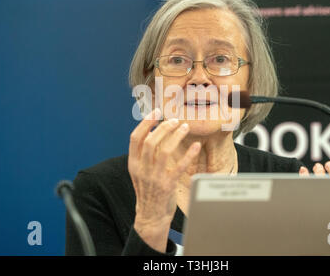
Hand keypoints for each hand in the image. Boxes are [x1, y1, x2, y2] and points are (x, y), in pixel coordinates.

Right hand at [128, 108, 200, 251]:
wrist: (150, 216)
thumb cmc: (148, 191)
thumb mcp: (140, 172)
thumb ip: (145, 154)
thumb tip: (154, 131)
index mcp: (133, 163)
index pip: (135, 138)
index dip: (145, 123)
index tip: (156, 112)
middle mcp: (142, 169)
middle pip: (150, 141)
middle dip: (163, 127)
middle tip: (174, 120)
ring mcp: (154, 178)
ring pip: (164, 151)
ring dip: (176, 136)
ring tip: (185, 127)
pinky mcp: (167, 186)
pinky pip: (179, 166)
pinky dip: (188, 154)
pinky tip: (196, 146)